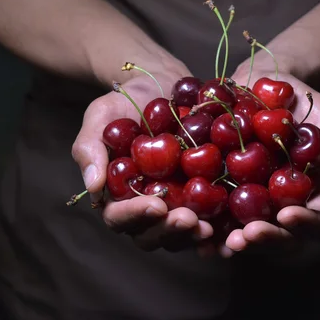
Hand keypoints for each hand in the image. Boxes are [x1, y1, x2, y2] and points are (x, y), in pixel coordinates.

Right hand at [71, 71, 213, 251]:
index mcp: (117, 194)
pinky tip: (230, 223)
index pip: (119, 217)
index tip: (155, 205)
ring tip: (208, 226)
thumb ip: (90, 149)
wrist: (160, 84)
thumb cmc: (124, 103)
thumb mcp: (101, 117)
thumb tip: (93, 187)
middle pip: (152, 234)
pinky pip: (208, 217)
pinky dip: (218, 224)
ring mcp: (175, 203)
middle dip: (169, 231)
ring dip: (193, 234)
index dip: (136, 216)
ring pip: (180, 234)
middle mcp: (145, 205)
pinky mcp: (201, 195)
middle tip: (188, 219)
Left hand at [221, 66, 319, 255]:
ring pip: (249, 234)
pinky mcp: (225, 192)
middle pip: (283, 238)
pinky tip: (195, 225)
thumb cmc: (297, 100)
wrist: (258, 84)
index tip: (287, 214)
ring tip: (222, 240)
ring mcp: (254, 202)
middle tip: (247, 234)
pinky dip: (208, 226)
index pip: (319, 222)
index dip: (306, 225)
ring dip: (236, 242)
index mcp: (313, 193)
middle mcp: (283, 205)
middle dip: (266, 239)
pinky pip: (218, 215)